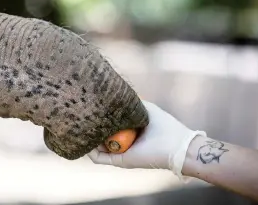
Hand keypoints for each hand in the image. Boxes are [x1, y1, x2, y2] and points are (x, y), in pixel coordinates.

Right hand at [88, 100, 205, 179]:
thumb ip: (131, 103)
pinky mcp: (121, 162)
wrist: (176, 146)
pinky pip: (100, 158)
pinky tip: (85, 141)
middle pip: (102, 138)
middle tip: (83, 118)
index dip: (100, 119)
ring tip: (81, 128)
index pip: (109, 126)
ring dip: (89, 140)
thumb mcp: (145, 108)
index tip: (91, 110)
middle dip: (92, 129)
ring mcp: (121, 154)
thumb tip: (116, 95)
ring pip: (99, 148)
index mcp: (129, 132)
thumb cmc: (163, 125)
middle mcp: (124, 144)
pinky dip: (91, 152)